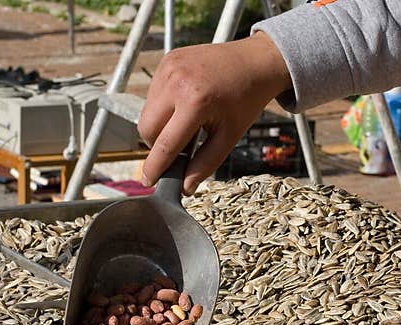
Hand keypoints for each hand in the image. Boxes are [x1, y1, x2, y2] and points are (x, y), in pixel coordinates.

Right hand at [138, 32, 291, 194]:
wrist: (255, 61)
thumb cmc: (245, 99)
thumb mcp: (229, 136)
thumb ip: (205, 164)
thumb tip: (185, 187)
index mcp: (195, 101)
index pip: (164, 144)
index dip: (155, 167)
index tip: (149, 181)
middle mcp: (176, 81)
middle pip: (147, 129)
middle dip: (157, 146)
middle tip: (180, 148)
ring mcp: (169, 68)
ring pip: (146, 113)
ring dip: (159, 127)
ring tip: (186, 124)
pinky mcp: (166, 61)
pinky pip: (152, 95)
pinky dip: (162, 108)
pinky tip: (184, 106)